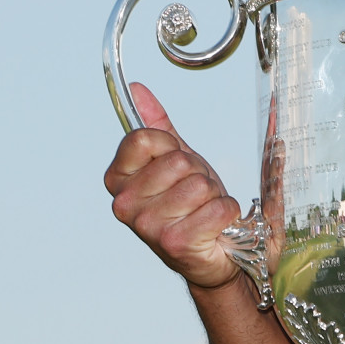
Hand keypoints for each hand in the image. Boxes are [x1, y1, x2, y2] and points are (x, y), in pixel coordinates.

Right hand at [104, 84, 246, 289]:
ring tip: (204, 212)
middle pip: (178, 161)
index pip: (143, 138)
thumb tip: (137, 89)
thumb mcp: (174, 159)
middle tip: (196, 195)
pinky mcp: (175, 244)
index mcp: (117, 179)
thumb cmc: (191, 205)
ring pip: (200, 185)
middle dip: (198, 174)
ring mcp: (148, 226)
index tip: (175, 165)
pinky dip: (227, 213)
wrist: (212, 254)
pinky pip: (217, 208)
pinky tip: (216, 227)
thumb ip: (155, 125)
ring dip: (213, 196)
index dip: (170, 147)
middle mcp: (124, 204)